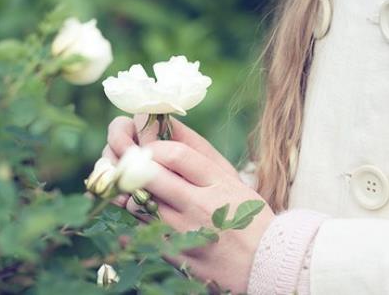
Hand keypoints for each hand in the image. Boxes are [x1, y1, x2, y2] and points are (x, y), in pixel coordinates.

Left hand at [103, 115, 273, 292]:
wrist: (266, 264)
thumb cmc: (247, 214)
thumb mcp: (231, 178)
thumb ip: (198, 153)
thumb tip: (164, 123)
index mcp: (218, 183)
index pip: (175, 153)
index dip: (152, 143)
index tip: (146, 142)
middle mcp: (200, 206)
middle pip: (148, 175)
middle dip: (128, 159)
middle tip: (122, 151)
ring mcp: (185, 233)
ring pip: (136, 203)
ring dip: (126, 188)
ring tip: (127, 179)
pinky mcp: (174, 254)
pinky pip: (137, 230)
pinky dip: (128, 213)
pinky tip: (131, 204)